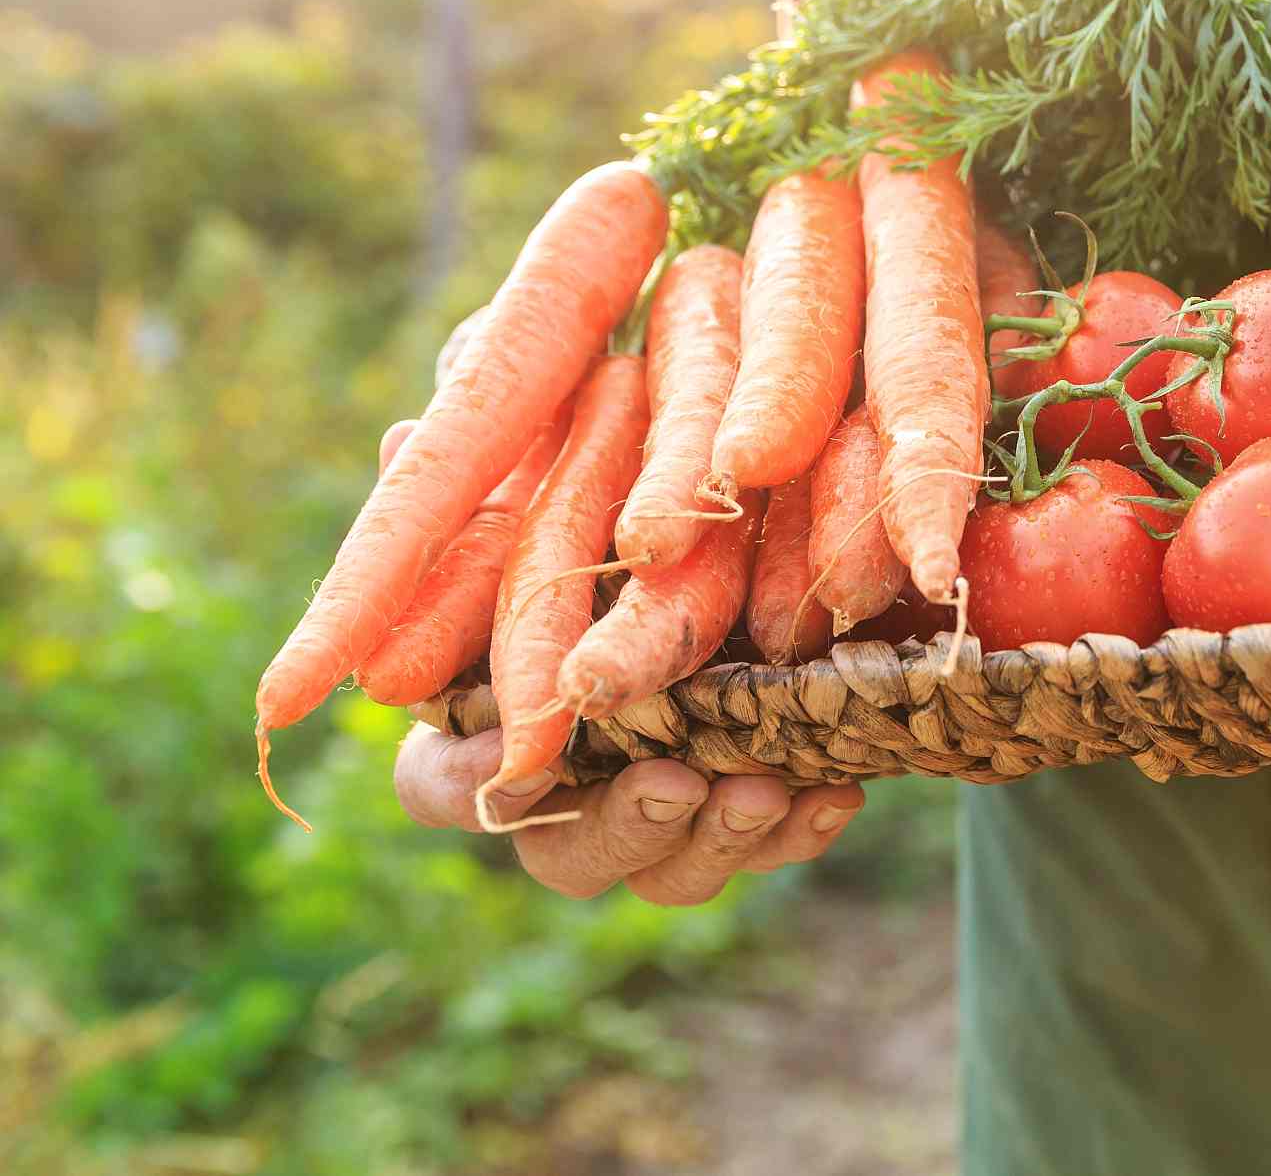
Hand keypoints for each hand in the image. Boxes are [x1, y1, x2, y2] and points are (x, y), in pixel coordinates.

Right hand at [380, 322, 861, 904]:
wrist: (773, 489)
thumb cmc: (625, 456)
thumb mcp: (568, 436)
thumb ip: (494, 456)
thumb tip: (402, 437)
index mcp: (491, 709)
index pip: (440, 780)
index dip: (469, 781)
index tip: (519, 756)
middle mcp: (576, 772)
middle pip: (565, 852)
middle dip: (617, 827)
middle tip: (670, 779)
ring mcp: (669, 790)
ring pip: (672, 867)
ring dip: (716, 840)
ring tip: (759, 785)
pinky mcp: (763, 786)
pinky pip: (775, 843)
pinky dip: (802, 826)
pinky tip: (835, 792)